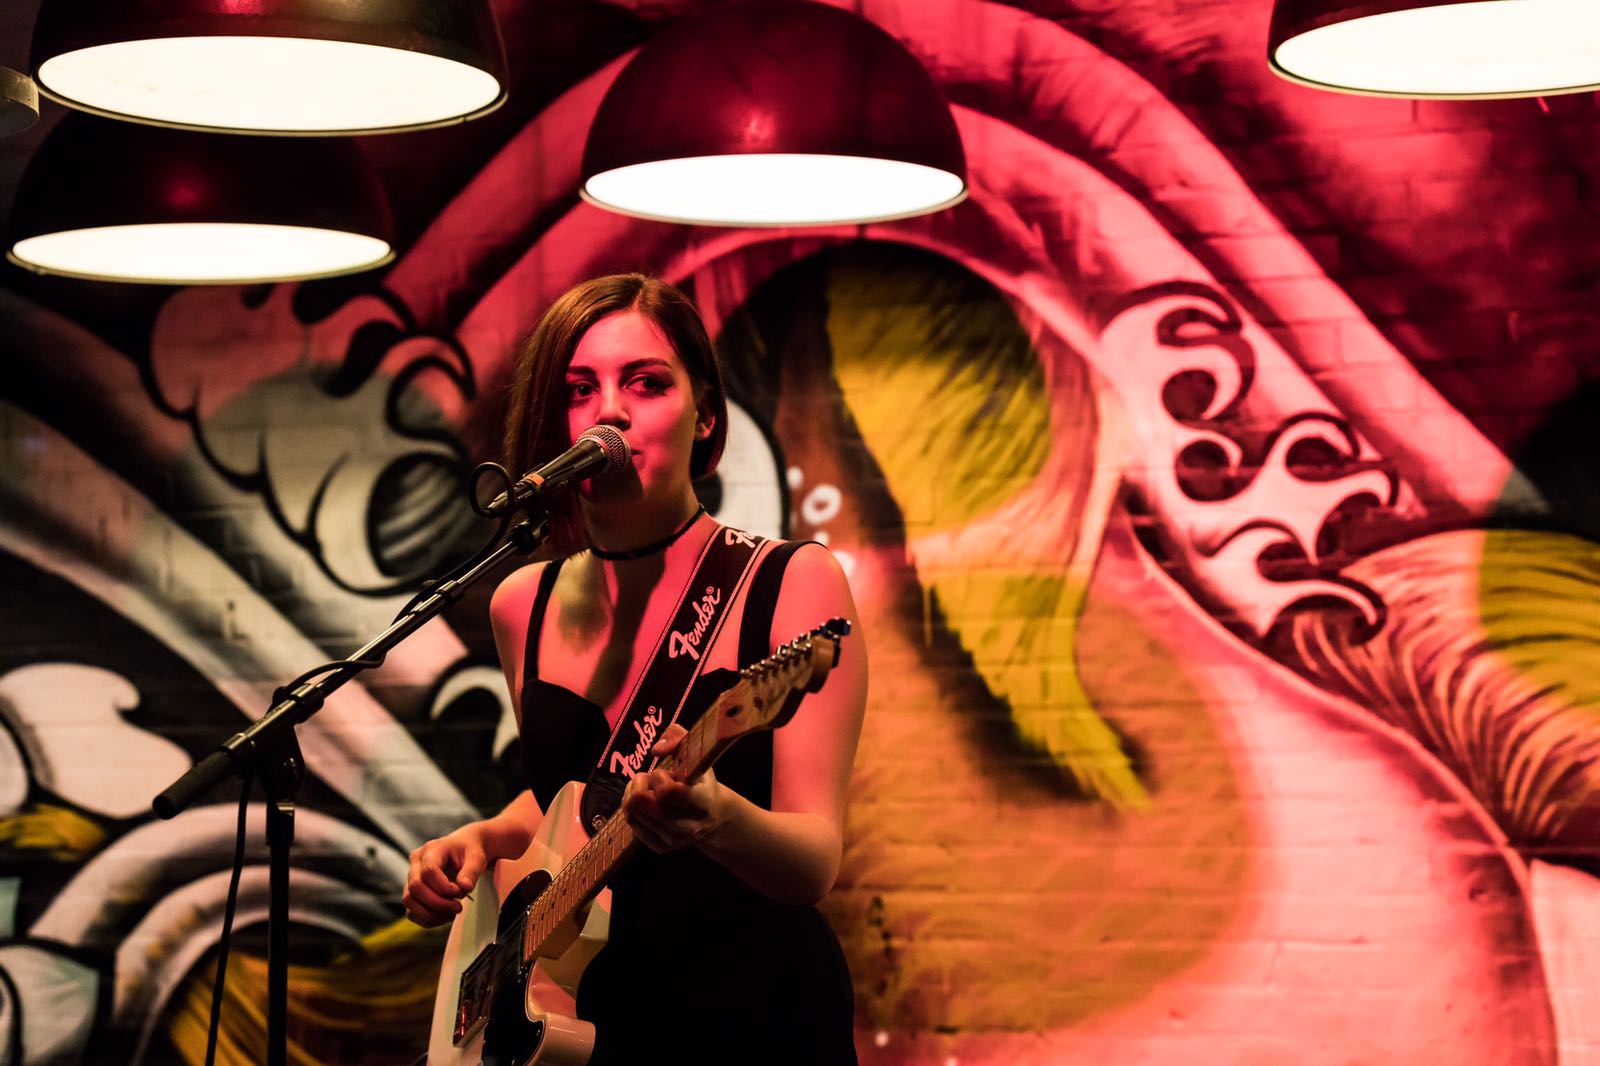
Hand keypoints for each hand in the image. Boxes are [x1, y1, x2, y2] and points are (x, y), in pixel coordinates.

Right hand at [403, 825, 489, 926]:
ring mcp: (411, 878)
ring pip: (409, 901)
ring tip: (452, 914)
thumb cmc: (469, 851)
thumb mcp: (476, 857)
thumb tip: (465, 887)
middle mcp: (416, 862)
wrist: (464, 850)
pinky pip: (411, 912)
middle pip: (415, 887)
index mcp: (431, 849)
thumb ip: (472, 871)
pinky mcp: (412, 893)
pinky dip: (427, 919)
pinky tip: (445, 916)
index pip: (429, 871)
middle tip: (458, 907)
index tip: (462, 892)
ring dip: (431, 914)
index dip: (445, 888)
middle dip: (438, 903)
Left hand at [622, 723, 724, 853]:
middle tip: (652, 780)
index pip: (667, 792)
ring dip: (635, 794)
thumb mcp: (696, 752)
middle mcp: (688, 826)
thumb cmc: (701, 781)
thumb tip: (657, 750)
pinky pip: (631, 822)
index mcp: (703, 802)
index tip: (665, 773)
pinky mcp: (660, 847)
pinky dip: (633, 808)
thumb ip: (678, 736)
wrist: (713, 817)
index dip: (658, 777)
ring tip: (650, 790)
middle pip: (640, 802)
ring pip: (631, 812)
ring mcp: (673, 840)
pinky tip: (646, 802)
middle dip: (641, 784)